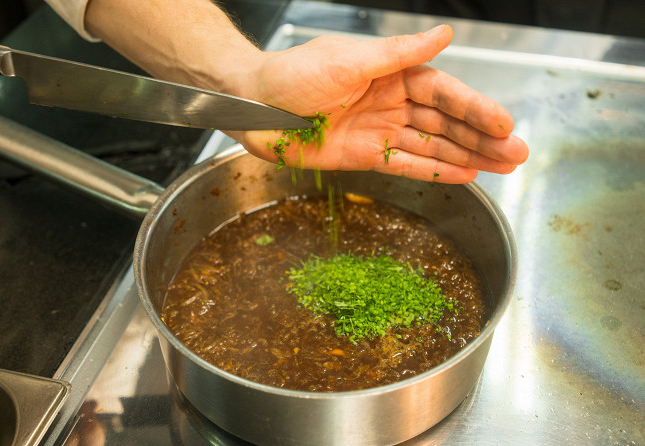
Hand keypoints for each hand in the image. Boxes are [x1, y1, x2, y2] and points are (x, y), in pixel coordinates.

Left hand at [230, 25, 528, 183]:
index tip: (504, 123)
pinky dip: (433, 171)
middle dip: (482, 138)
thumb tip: (444, 34)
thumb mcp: (351, 59)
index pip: (444, 92)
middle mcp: (389, 102)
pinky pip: (405, 165)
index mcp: (391, 73)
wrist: (253, 106)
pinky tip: (463, 175)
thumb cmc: (294, 74)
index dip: (475, 108)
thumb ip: (400, 53)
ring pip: (431, 146)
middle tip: (517, 153)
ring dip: (467, 157)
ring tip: (501, 168)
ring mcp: (378, 130)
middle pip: (445, 122)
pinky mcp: (363, 156)